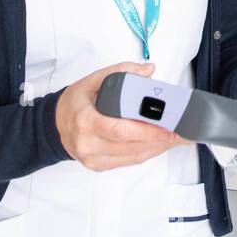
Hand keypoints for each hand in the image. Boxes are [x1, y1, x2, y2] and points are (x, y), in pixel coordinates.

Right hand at [55, 62, 189, 170]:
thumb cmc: (75, 102)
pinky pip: (128, 162)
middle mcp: (88, 144)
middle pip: (131, 147)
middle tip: (181, 133)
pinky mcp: (99, 166)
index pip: (121, 130)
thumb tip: (148, 70)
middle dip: (160, 141)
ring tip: (176, 138)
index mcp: (86, 121)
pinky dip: (146, 152)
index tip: (169, 130)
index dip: (147, 132)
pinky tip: (159, 144)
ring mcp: (93, 159)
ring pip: (133, 157)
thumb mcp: (93, 80)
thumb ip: (121, 71)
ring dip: (157, 148)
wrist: (55, 124)